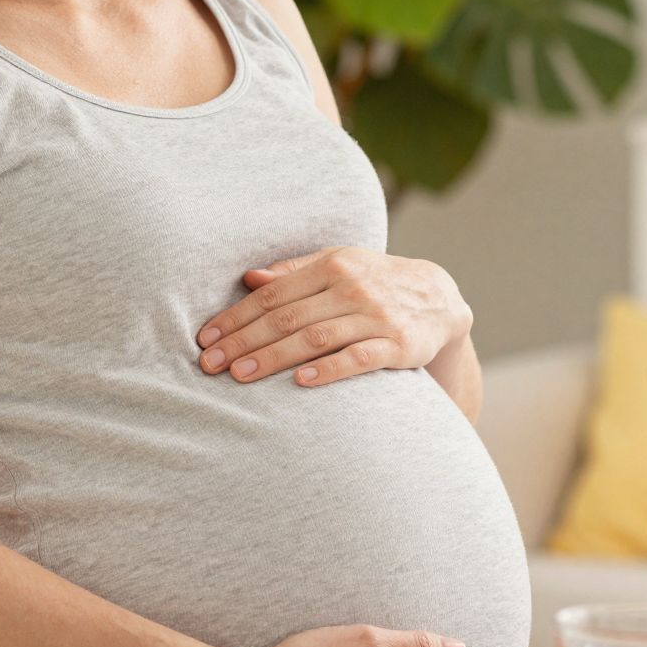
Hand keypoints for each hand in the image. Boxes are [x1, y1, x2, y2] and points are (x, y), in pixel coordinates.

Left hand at [195, 247, 471, 386]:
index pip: (273, 293)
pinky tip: (301, 381)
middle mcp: (352, 287)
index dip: (237, 316)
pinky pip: (359, 357)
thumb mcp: (339, 265)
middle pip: (287, 317)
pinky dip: (330, 369)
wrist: (440, 299)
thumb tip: (249, 279)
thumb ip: (295, 271)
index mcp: (332, 266)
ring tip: (240, 375)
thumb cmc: (376, 283)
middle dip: (244, 341)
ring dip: (274, 357)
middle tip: (210, 363)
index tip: (206, 338)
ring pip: (316, 337)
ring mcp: (376, 316)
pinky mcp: (398, 344)